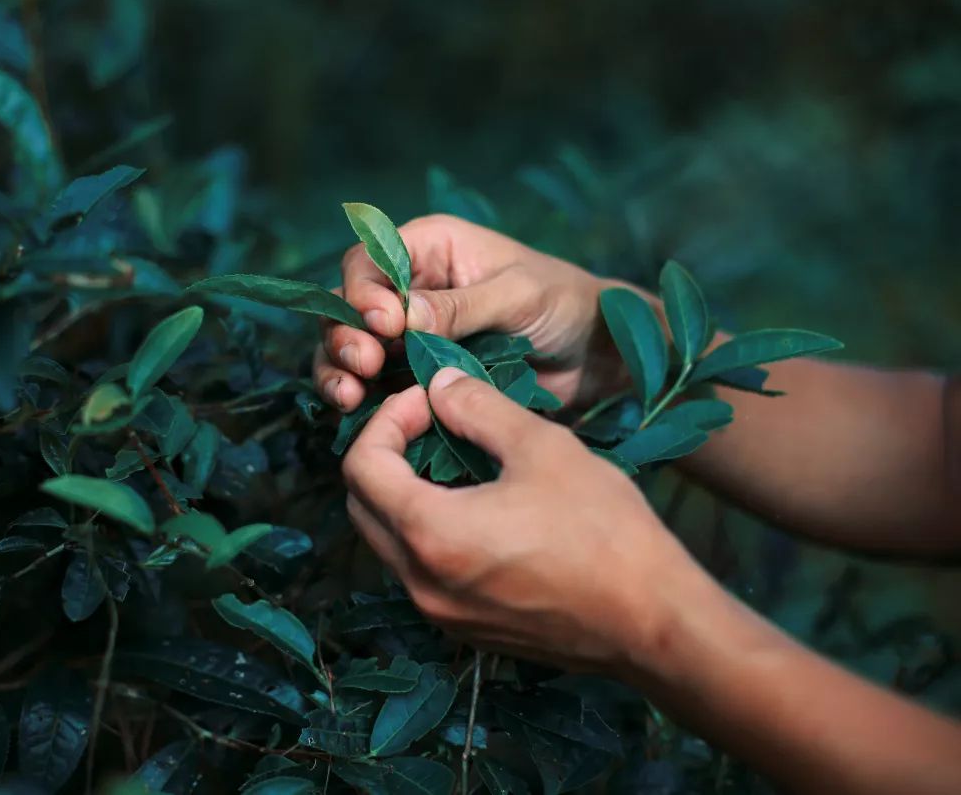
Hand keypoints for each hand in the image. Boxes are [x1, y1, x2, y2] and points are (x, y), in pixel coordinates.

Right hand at [314, 214, 641, 411]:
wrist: (594, 355)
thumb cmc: (565, 303)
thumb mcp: (517, 294)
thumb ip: (460, 306)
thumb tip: (400, 316)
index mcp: (430, 248)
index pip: (369, 262)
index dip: (363, 293)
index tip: (384, 325)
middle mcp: (409, 287)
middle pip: (347, 307)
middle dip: (344, 336)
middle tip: (364, 365)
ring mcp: (408, 335)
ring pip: (350, 348)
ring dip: (339, 370)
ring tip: (351, 395)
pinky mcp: (415, 376)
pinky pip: (374, 386)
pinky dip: (360, 399)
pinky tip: (359, 412)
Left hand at [341, 367, 701, 672]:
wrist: (652, 621)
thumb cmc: (604, 529)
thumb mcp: (541, 447)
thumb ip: (476, 408)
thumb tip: (438, 385)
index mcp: (429, 533)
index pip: (360, 467)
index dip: (386, 420)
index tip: (427, 401)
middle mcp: (420, 582)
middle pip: (363, 506)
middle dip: (386, 455)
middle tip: (432, 424)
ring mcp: (440, 613)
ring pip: (389, 541)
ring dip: (405, 493)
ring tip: (455, 461)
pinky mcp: (464, 629)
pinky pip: (420, 571)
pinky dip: (427, 531)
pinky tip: (476, 507)